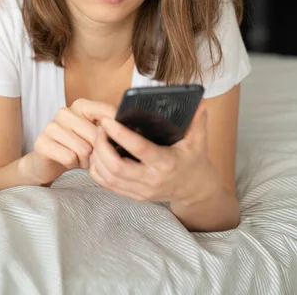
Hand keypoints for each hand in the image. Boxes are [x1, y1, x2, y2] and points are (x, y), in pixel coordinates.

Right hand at [21, 99, 116, 185]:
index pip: (107, 112)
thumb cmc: (77, 147)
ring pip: (83, 148)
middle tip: (90, 154)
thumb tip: (128, 128)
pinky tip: (68, 161)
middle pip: (95, 135)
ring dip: (84, 159)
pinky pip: (69, 157)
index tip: (118, 139)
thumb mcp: (95, 135)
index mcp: (81, 105)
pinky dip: (72, 164)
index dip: (115, 130)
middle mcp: (64, 112)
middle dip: (96, 151)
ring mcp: (51, 126)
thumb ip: (108, 128)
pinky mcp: (42, 142)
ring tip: (79, 158)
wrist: (49, 162)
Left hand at [90, 102, 218, 204]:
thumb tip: (198, 100)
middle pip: (117, 167)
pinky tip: (98, 155)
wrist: (194, 189)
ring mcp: (142, 190)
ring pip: (109, 177)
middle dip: (102, 145)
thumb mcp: (198, 140)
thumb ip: (197, 120)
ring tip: (97, 138)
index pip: (139, 149)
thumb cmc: (193, 160)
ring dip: (97, 157)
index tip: (108, 120)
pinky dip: (97, 171)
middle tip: (100, 127)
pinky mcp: (134, 196)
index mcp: (167, 163)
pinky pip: (108, 186)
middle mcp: (152, 179)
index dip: (120, 134)